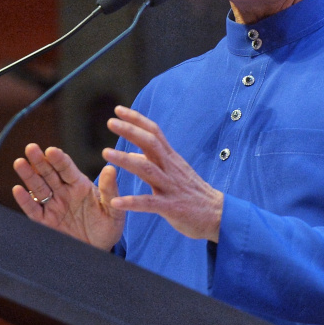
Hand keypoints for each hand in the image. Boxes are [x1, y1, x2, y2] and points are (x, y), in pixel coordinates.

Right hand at [12, 143, 123, 250]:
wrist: (97, 251)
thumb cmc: (107, 228)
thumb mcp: (114, 211)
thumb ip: (110, 191)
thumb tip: (111, 169)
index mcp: (80, 186)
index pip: (67, 169)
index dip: (59, 159)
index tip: (51, 150)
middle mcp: (64, 193)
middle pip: (49, 174)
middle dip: (40, 161)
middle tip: (31, 148)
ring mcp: (53, 206)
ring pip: (38, 188)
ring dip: (28, 176)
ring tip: (19, 162)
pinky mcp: (45, 222)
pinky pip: (33, 210)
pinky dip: (25, 200)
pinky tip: (18, 190)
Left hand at [103, 106, 223, 242]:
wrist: (217, 214)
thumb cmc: (193, 193)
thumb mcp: (175, 172)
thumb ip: (155, 161)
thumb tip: (134, 153)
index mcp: (171, 159)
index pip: (154, 133)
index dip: (137, 120)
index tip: (118, 110)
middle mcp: (171, 168)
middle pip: (150, 143)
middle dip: (131, 131)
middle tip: (110, 122)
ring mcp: (171, 186)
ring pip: (147, 169)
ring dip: (125, 160)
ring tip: (105, 153)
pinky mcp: (171, 206)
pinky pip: (149, 203)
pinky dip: (131, 202)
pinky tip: (115, 202)